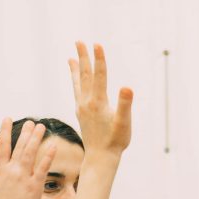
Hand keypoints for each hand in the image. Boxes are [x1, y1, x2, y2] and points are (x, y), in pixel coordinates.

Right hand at [0, 120, 55, 198]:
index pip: (2, 146)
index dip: (4, 131)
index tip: (7, 118)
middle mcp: (11, 171)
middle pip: (19, 147)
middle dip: (25, 133)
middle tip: (32, 122)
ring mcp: (23, 178)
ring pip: (30, 153)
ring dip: (36, 139)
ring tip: (41, 127)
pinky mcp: (34, 187)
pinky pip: (43, 168)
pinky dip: (47, 156)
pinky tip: (53, 145)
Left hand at [69, 40, 133, 156]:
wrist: (101, 157)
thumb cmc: (116, 141)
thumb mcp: (124, 123)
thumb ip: (125, 104)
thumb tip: (127, 87)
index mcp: (97, 102)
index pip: (99, 75)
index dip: (99, 59)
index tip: (97, 43)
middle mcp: (86, 102)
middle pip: (85, 75)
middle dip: (83, 57)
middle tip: (79, 42)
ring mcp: (82, 107)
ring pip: (77, 83)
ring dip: (75, 69)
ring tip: (71, 57)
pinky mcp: (81, 112)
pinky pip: (76, 92)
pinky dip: (75, 82)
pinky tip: (76, 80)